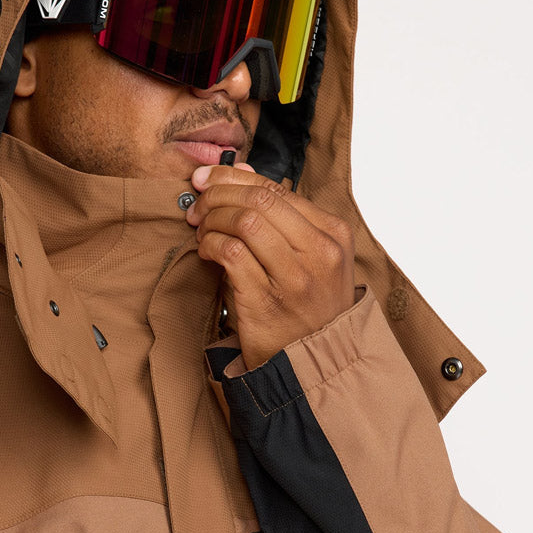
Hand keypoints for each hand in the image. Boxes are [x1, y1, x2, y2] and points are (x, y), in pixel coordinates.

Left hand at [186, 162, 355, 368]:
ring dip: (212, 220)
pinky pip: (230, 253)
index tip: (206, 179)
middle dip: (218, 195)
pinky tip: (206, 252)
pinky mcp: (267, 300)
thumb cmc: (306, 307)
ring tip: (201, 230)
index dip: (233, 178)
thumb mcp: (308, 258)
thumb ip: (276, 214)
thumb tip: (237, 169)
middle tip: (197, 205)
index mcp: (334, 234)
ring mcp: (296, 278)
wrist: (311, 363)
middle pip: (260, 200)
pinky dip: (210, 245)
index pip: (276, 189)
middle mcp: (321, 252)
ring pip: (244, 222)